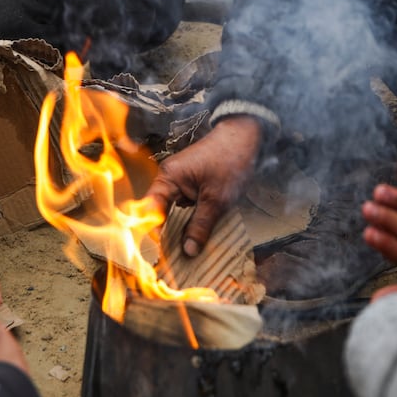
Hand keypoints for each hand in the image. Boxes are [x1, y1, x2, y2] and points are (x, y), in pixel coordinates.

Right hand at [143, 116, 261, 255]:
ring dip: (179, 228)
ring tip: (182, 253)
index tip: (155, 256)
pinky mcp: (192, 183)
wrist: (246, 136)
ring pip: (174, 211)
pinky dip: (190, 219)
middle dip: (165, 235)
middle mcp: (170, 178)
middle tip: (170, 261)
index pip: (150, 210)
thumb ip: (200, 226)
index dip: (150, 233)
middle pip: (160, 212)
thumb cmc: (230, 161)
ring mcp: (181, 180)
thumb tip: (188, 251)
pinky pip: (185, 206)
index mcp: (169, 177)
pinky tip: (196, 235)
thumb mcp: (217, 200)